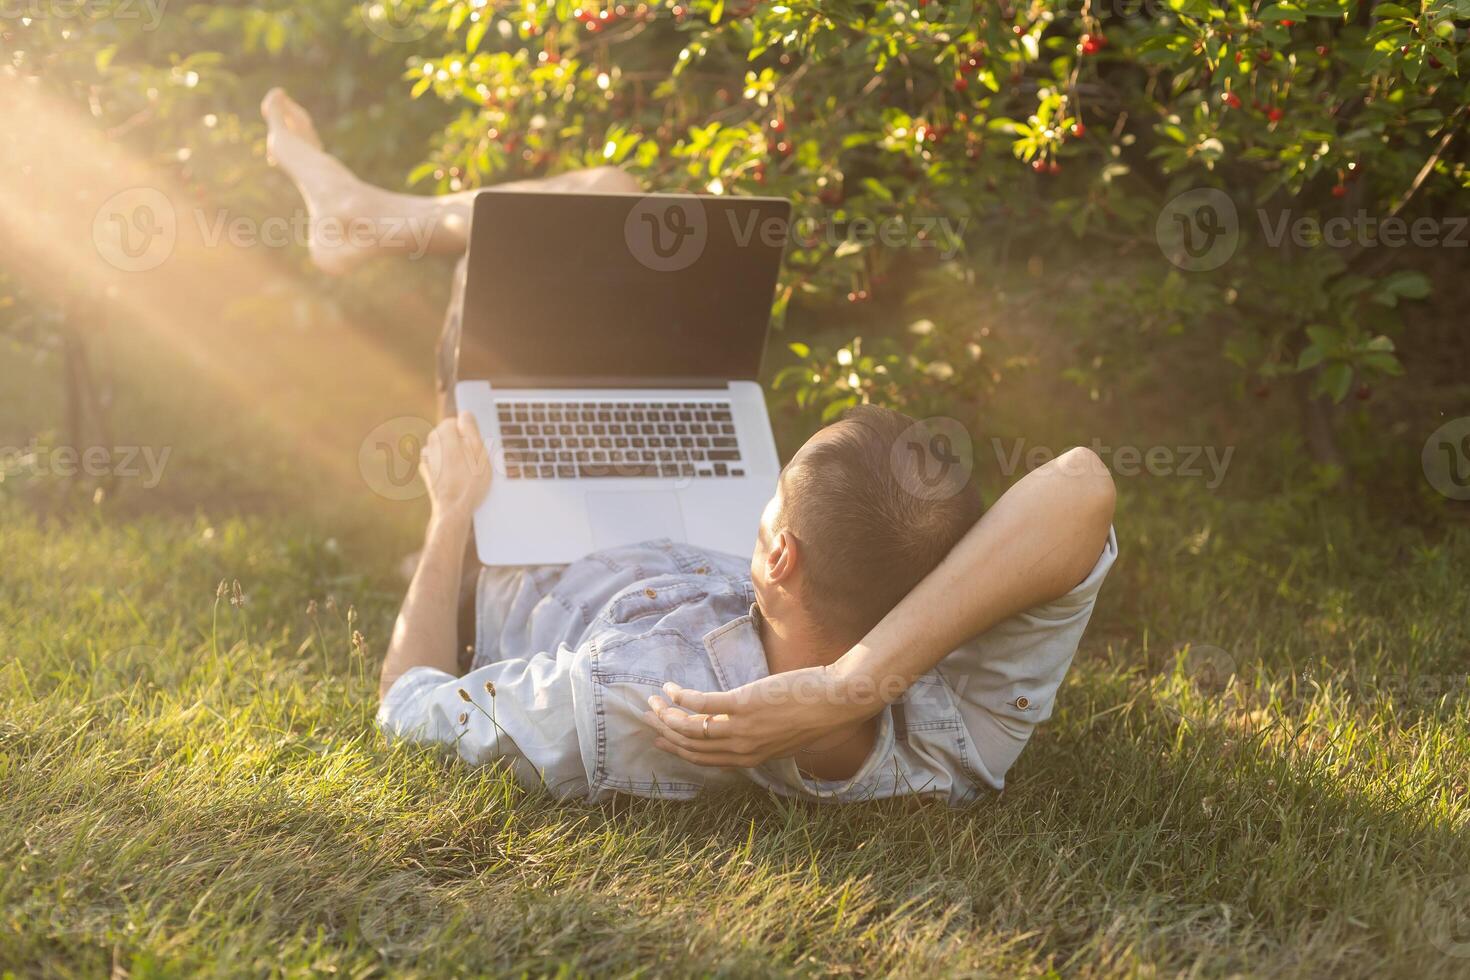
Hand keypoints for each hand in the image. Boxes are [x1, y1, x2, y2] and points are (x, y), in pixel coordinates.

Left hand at [420, 412, 492, 522]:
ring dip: (454, 456)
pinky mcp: (427, 473)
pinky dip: (447, 467)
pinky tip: (456, 479)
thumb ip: (471, 428)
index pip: (457, 422)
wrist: (453, 509)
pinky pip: (439, 463)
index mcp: (444, 433)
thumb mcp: (479, 451)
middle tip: (474, 461)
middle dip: (461, 443)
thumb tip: (465, 414)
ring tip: (467, 473)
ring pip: (444, 449)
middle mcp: (431, 442)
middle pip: (449, 435)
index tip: (477, 447)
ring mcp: (427, 458)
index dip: (470, 434)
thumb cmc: (470, 481)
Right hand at [642, 665, 880, 767]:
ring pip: (690, 727)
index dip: (681, 750)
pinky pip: (702, 703)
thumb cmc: (822, 717)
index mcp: (752, 757)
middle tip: (648, 717)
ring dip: (666, 715)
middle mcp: (742, 748)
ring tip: (652, 701)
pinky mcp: (743, 704)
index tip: (663, 740)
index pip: (706, 759)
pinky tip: (671, 687)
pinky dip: (682, 696)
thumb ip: (767, 738)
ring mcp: (741, 727)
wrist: (839, 702)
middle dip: (666, 732)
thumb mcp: (790, 738)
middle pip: (692, 745)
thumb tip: (754, 728)